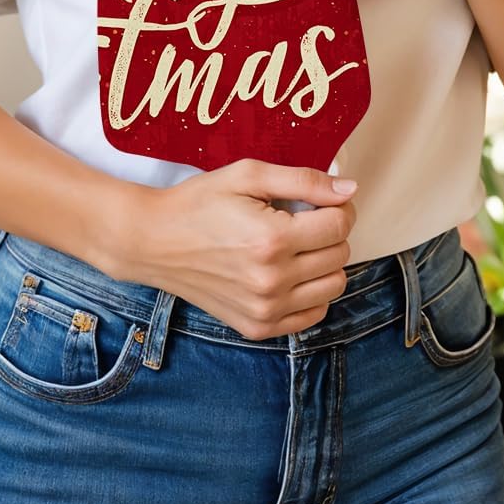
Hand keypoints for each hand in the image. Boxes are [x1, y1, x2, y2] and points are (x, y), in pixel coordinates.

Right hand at [120, 160, 357, 339]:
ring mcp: (265, 309)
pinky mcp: (257, 327)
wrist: (154, 241)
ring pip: (333, 286)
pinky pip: (313, 315)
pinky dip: (311, 292)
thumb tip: (349, 189)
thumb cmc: (199, 202)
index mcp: (272, 240)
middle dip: (330, 231)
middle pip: (339, 255)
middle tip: (303, 218)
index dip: (338, 206)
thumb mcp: (248, 175)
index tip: (323, 199)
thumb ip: (304, 180)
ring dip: (324, 262)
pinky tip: (289, 271)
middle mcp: (272, 281)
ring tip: (297, 245)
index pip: (339, 225)